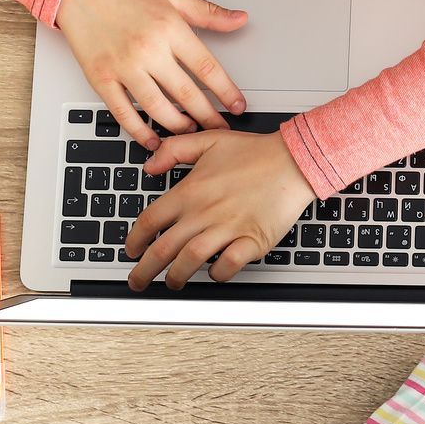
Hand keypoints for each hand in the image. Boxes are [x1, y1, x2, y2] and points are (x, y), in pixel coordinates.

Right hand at [54, 0, 248, 146]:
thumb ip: (208, 12)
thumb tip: (239, 19)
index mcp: (170, 29)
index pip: (207, 68)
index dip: (226, 92)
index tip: (237, 106)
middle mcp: (148, 49)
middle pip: (186, 93)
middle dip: (207, 116)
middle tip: (219, 129)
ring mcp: (123, 66)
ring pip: (157, 107)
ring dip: (177, 125)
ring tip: (190, 131)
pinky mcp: (101, 78)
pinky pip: (122, 112)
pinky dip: (138, 130)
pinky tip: (151, 140)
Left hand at [124, 129, 316, 285]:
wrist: (293, 160)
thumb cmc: (255, 152)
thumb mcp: (208, 140)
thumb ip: (174, 149)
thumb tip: (150, 165)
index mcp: (190, 191)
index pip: (150, 221)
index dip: (134, 240)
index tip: (131, 250)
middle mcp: (204, 212)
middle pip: (163, 249)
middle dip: (144, 271)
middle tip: (138, 281)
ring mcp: (227, 228)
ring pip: (190, 260)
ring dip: (177, 276)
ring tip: (173, 283)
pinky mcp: (251, 239)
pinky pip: (228, 264)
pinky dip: (218, 273)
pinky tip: (214, 273)